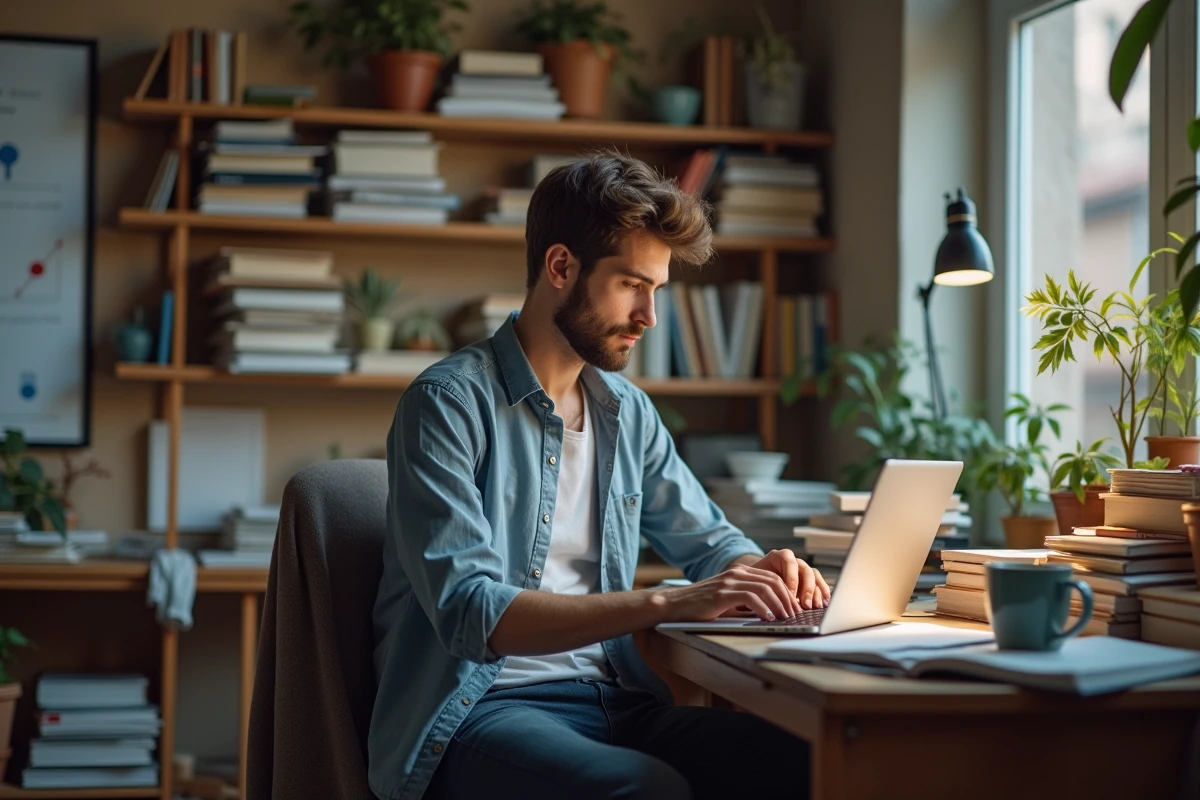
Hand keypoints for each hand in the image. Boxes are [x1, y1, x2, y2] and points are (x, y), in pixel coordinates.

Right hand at [656, 563, 803, 621]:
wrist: (675, 605)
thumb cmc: (701, 606)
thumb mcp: (727, 600)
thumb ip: (746, 601)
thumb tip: (771, 613)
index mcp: (739, 572)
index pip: (772, 578)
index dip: (787, 593)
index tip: (794, 608)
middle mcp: (736, 573)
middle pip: (773, 581)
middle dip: (788, 598)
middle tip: (795, 614)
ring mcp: (729, 582)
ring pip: (765, 588)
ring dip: (779, 604)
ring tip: (786, 618)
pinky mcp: (722, 594)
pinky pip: (751, 597)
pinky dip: (763, 608)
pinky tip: (769, 618)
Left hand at [745, 550, 830, 609]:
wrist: (755, 583)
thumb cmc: (754, 582)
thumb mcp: (755, 581)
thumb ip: (764, 587)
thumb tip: (771, 602)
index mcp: (779, 556)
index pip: (790, 562)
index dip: (792, 579)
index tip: (791, 595)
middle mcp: (793, 561)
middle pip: (805, 570)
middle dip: (807, 589)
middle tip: (805, 604)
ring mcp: (801, 570)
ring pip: (814, 576)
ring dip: (816, 592)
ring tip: (816, 607)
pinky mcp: (808, 580)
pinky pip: (818, 583)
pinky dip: (822, 592)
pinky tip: (824, 603)